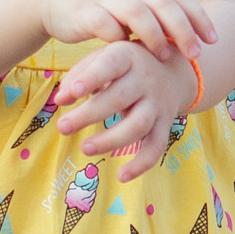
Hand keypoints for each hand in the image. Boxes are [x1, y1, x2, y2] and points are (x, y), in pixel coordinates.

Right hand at [32, 0, 217, 64]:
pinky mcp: (83, 12)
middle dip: (182, 29)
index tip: (214, 39)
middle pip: (162, 3)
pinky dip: (118, 37)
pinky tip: (127, 53)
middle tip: (196, 53)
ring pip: (136, 11)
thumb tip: (188, 36)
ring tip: (165, 57)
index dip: (198, 16)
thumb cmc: (99, 7)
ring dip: (154, 35)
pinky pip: (104, 23)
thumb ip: (155, 16)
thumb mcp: (130, 5)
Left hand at [52, 36, 196, 171]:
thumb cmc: (125, 65)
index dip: (92, 78)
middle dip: (89, 115)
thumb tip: (60, 99)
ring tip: (85, 148)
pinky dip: (141, 163)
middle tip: (62, 127)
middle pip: (119, 98)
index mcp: (127, 57)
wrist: (174, 70)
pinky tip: (122, 176)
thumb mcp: (104, 57)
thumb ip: (79, 74)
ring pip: (138, 124)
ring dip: (111, 140)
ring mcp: (157, 103)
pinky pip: (157, 146)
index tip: (73, 92)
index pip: (110, 65)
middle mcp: (145, 79)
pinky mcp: (165, 124)